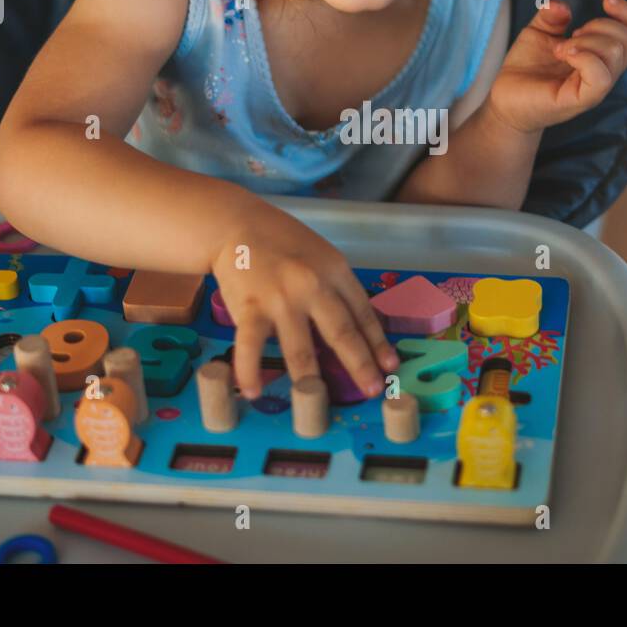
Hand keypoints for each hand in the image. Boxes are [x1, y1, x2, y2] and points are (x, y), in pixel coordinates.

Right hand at [211, 199, 399, 399]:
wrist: (236, 224)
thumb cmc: (282, 243)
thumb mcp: (322, 257)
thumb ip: (337, 289)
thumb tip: (359, 329)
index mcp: (335, 272)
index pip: (363, 313)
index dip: (378, 342)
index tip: (390, 366)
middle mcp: (312, 286)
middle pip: (341, 332)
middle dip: (360, 365)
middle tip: (373, 390)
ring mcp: (280, 298)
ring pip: (300, 347)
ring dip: (310, 379)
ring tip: (317, 402)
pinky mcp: (249, 307)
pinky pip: (251, 346)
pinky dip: (251, 371)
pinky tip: (253, 392)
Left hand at [486, 0, 626, 133]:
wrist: (504, 97)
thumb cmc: (526, 68)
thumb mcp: (538, 32)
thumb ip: (551, 16)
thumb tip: (562, 5)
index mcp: (600, 56)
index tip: (606, 0)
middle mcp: (604, 72)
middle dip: (600, 25)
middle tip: (573, 35)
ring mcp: (594, 88)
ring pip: (616, 53)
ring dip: (587, 40)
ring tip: (561, 49)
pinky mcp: (581, 100)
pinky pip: (601, 76)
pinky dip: (585, 57)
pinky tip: (565, 54)